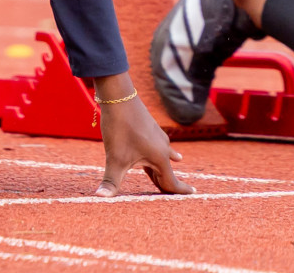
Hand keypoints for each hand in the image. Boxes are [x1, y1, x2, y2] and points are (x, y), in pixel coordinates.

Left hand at [92, 74, 193, 195]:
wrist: (118, 96)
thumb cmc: (120, 128)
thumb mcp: (114, 158)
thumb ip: (111, 180)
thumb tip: (99, 197)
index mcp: (159, 158)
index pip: (171, 181)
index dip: (180, 190)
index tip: (194, 194)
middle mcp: (162, 147)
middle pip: (166, 170)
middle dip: (170, 182)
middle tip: (182, 191)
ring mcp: (157, 136)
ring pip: (163, 156)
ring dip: (166, 164)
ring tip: (179, 163)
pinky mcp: (149, 127)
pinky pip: (159, 145)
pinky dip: (163, 152)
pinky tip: (168, 148)